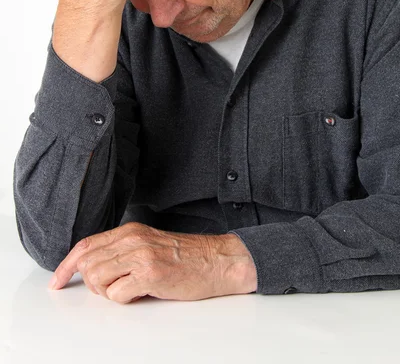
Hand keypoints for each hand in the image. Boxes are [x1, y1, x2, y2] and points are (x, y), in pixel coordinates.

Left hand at [48, 222, 256, 302]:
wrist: (216, 261)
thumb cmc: (185, 257)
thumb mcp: (149, 244)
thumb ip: (122, 250)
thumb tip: (94, 268)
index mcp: (130, 231)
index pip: (86, 245)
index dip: (66, 265)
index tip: (57, 281)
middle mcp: (132, 239)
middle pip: (87, 263)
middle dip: (90, 283)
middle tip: (110, 289)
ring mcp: (141, 255)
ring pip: (97, 279)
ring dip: (106, 292)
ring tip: (127, 290)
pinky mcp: (151, 274)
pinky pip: (117, 294)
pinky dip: (122, 300)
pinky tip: (139, 294)